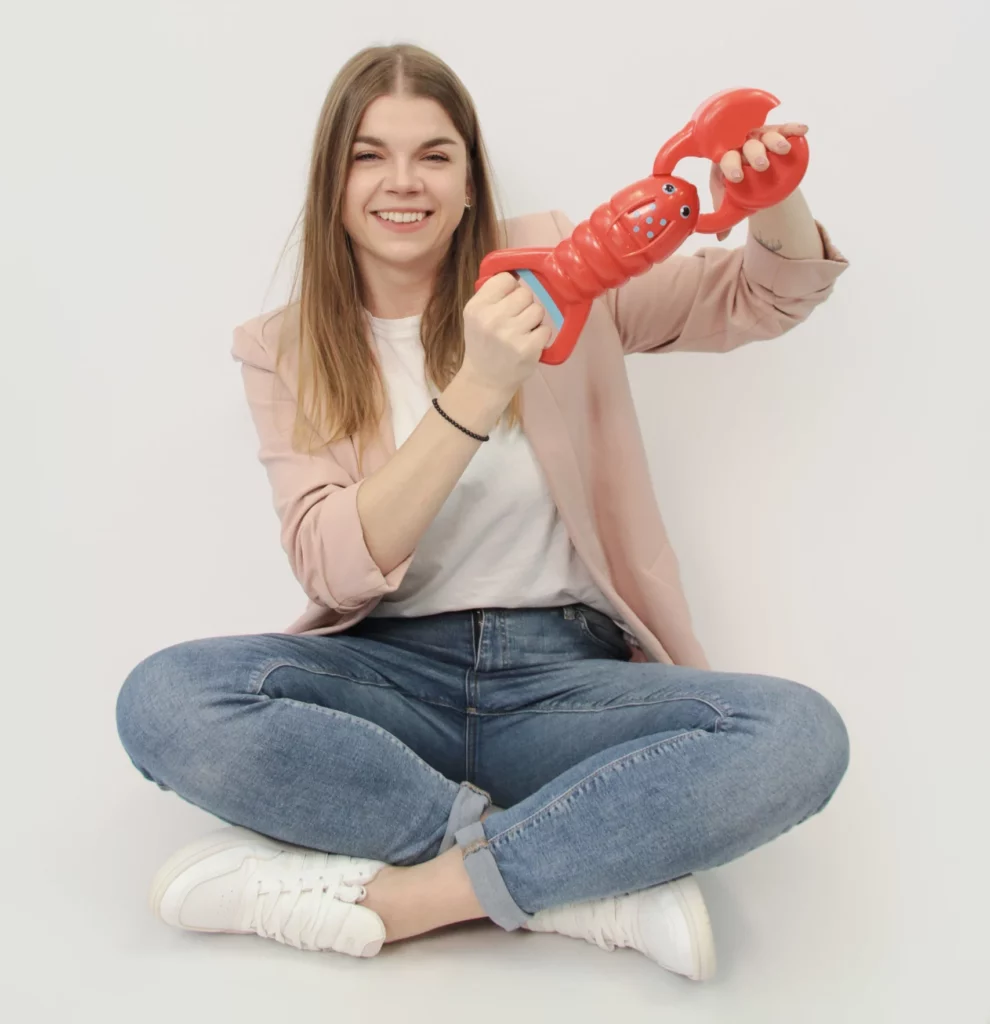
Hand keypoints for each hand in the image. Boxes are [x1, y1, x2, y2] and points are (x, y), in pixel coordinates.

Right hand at [460, 273, 552, 397]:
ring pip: (538, 310)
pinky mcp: (527, 349)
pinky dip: (540, 336)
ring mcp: (510, 335)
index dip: (511, 288)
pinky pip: (546, 329)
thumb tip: (519, 273)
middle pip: (525, 293)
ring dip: (533, 320)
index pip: (505, 279)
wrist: (485, 379)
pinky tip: (528, 343)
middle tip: (515, 320)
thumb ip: (492, 295)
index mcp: (477, 307)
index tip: (508, 300)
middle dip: (524, 305)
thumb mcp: (475, 316)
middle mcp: (492, 319)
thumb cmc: (483, 344)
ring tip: (522, 331)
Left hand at [709, 122, 807, 240]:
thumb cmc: (738, 186)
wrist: (753, 174)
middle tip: (761, 165)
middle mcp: (741, 144)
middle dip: (754, 154)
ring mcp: (759, 137)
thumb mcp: (729, 201)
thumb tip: (722, 237)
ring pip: (767, 136)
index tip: (737, 177)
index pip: (726, 160)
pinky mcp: (776, 133)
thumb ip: (724, 218)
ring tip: (783, 150)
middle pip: (748, 146)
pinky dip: (793, 129)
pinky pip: (785, 129)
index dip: (730, 167)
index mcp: (725, 158)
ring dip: (775, 141)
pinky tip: (803, 131)